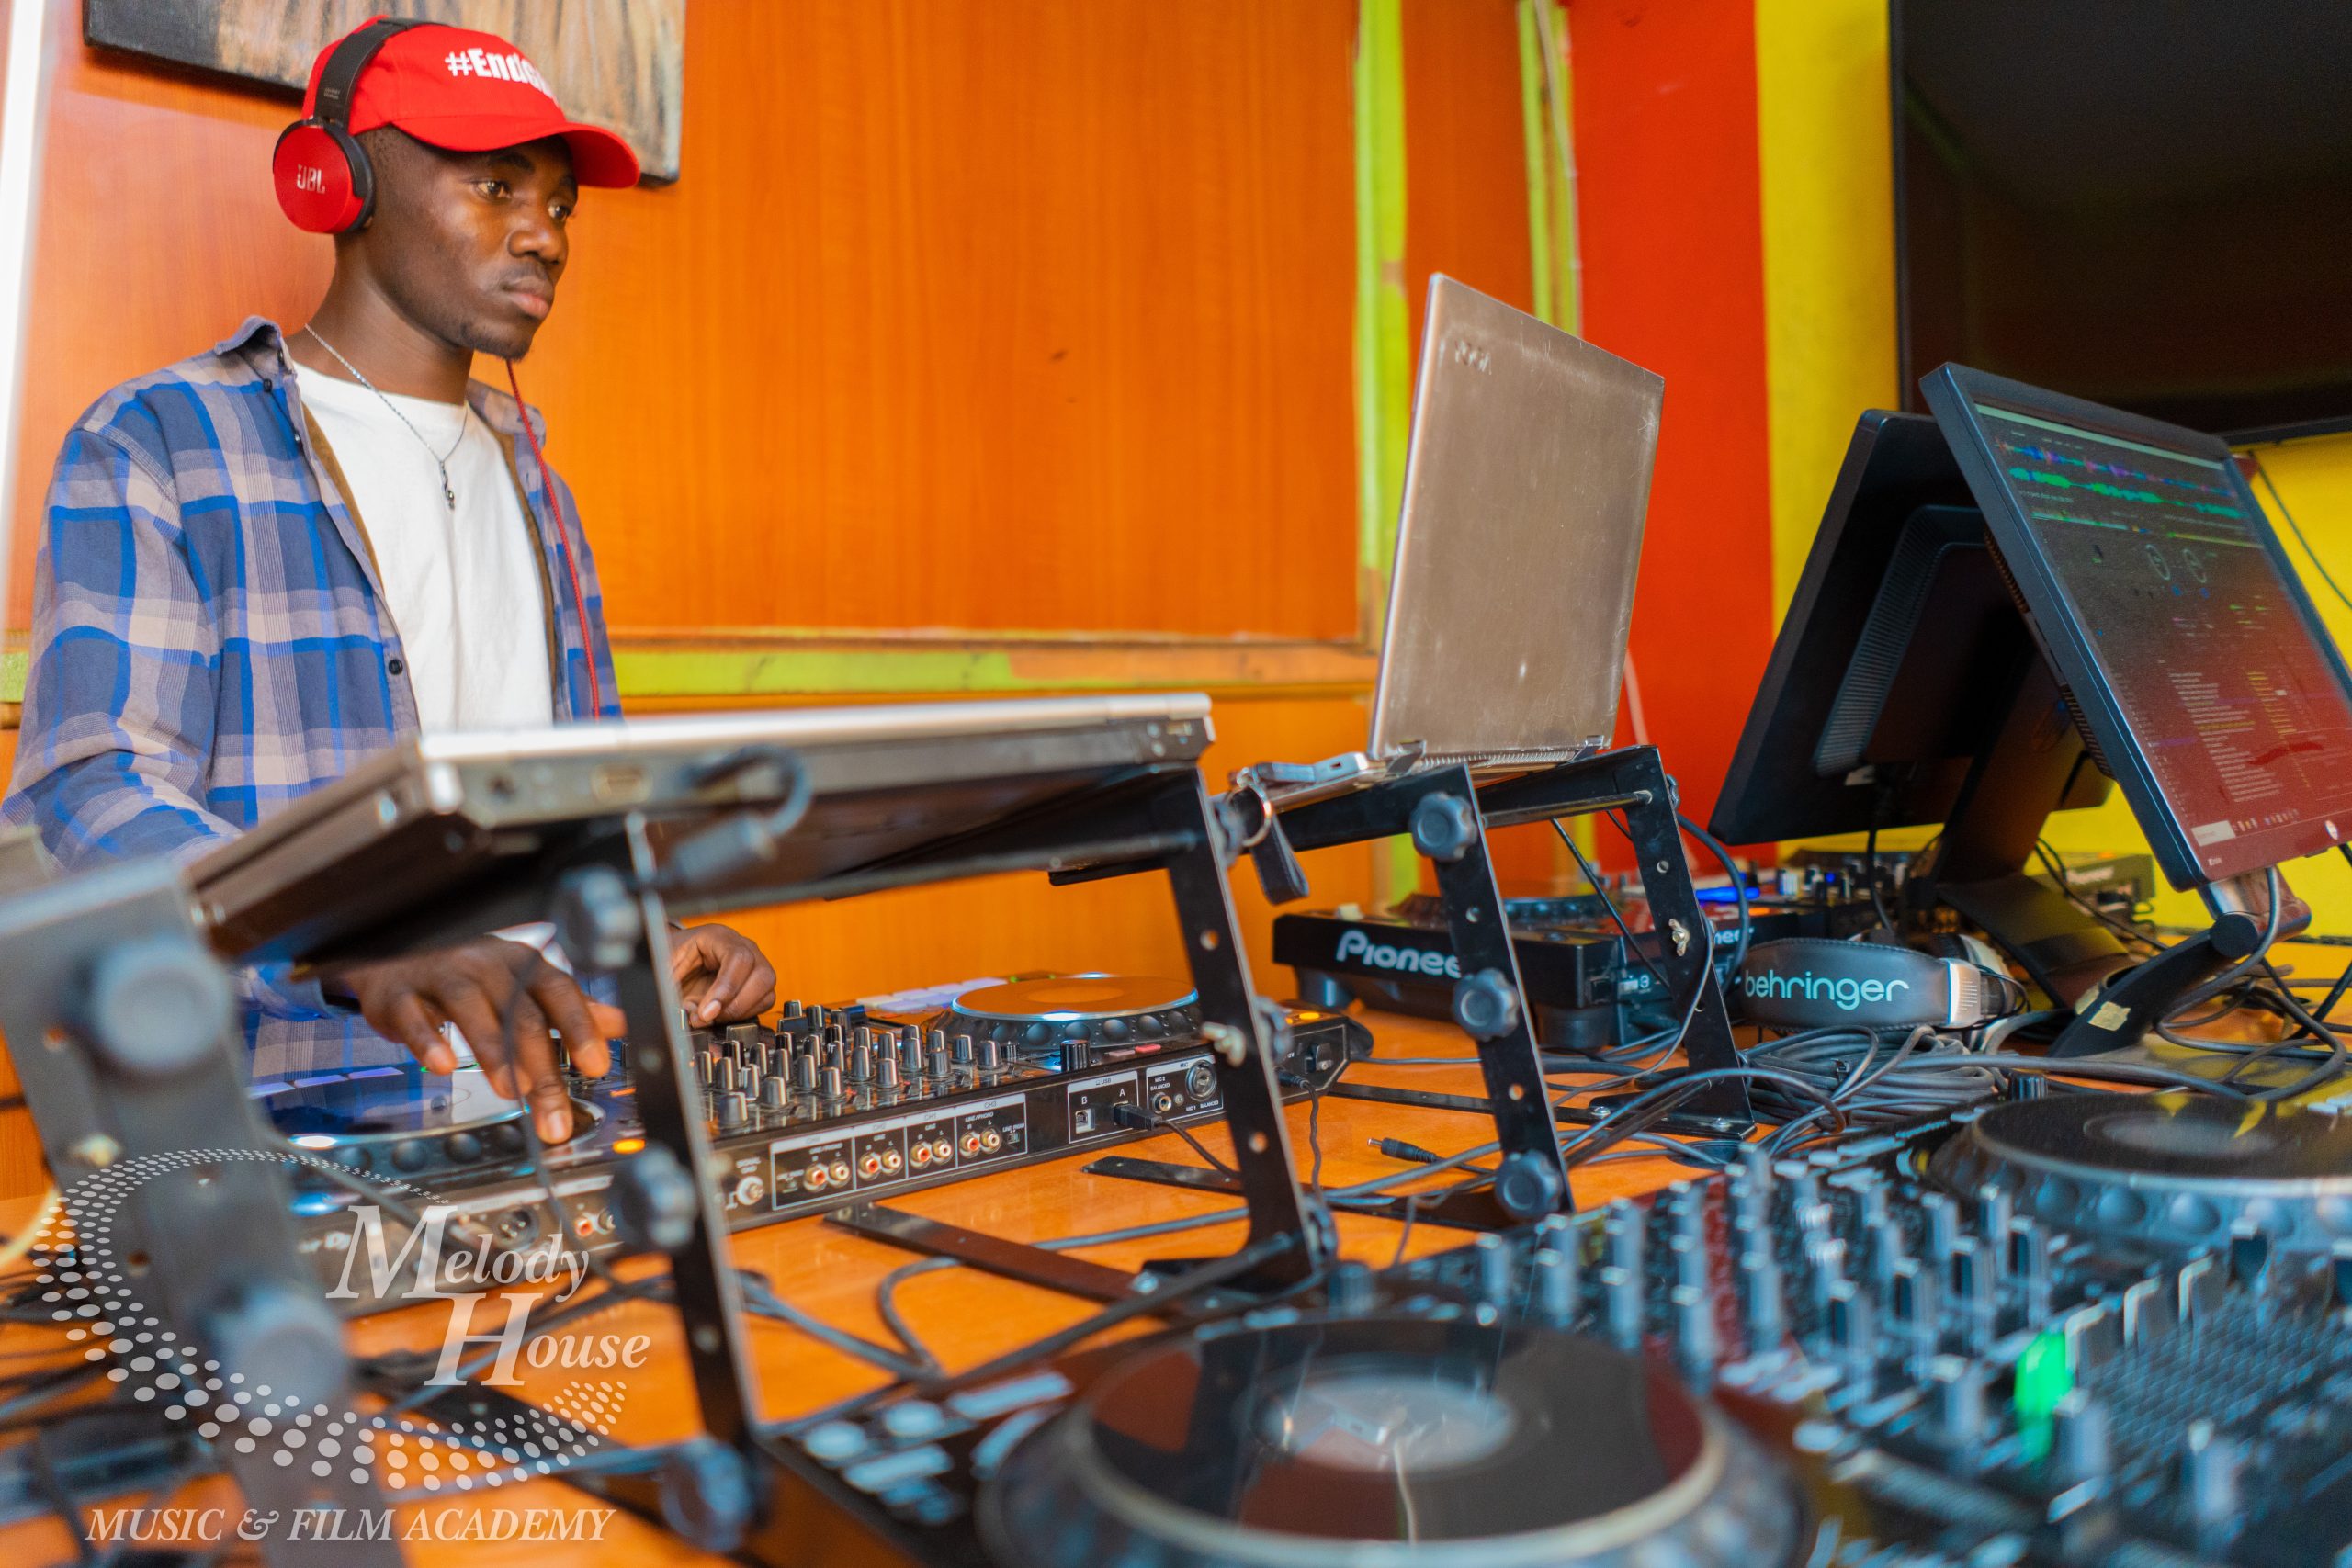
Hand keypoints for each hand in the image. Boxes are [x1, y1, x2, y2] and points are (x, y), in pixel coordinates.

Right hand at [326, 937, 620, 1141]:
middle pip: (519, 1013)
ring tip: (513, 1091)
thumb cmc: (469, 978)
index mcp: (522, 964)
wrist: (396, 960)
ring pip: (471, 1009)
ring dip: (494, 1052)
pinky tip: (443, 1066)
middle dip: (542, 1066)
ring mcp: (440, 976)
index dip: (579, 1027)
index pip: (559, 990)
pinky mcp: (399, 994)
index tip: (596, 1065)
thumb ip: (568, 1008)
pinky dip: (428, 1040)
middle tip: (554, 1112)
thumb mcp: (521, 987)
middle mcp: (485, 965)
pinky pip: (413, 1015)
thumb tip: (620, 1024)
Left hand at [671, 923, 776, 1025]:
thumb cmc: (670, 959)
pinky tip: (721, 1016)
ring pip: (766, 990)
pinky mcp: (755, 983)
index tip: (708, 1011)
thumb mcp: (663, 969)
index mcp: (718, 936)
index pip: (738, 958)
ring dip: (740, 1011)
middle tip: (709, 1018)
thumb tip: (687, 1016)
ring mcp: (754, 964)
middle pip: (762, 974)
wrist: (673, 960)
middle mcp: (743, 947)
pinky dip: (744, 1015)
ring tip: (712, 1018)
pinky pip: (764, 1002)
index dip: (726, 988)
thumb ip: (671, 989)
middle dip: (736, 1004)